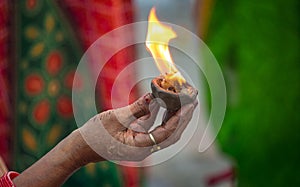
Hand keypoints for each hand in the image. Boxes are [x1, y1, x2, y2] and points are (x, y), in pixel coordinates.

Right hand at [78, 93, 197, 161]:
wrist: (82, 147)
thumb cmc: (94, 134)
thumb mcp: (115, 118)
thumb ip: (136, 109)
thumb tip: (153, 97)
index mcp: (139, 147)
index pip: (166, 133)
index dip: (179, 119)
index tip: (189, 105)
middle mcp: (144, 149)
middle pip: (171, 135)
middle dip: (183, 118)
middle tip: (193, 101)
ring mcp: (142, 146)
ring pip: (166, 133)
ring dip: (176, 117)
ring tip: (185, 102)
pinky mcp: (139, 141)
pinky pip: (156, 130)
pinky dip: (163, 119)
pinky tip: (167, 107)